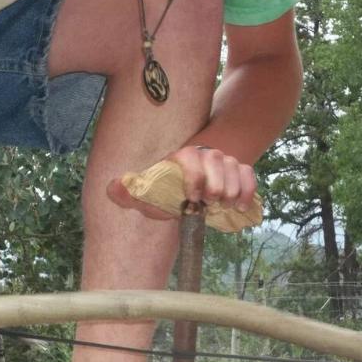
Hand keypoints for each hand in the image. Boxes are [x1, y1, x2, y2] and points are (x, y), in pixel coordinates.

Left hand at [107, 146, 257, 219]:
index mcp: (183, 156)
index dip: (195, 179)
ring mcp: (226, 161)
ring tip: (221, 206)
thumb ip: (131, 192)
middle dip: (215, 189)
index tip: (193, 199)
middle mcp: (206, 154)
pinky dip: (247, 192)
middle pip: (218, 164)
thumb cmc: (169, 191)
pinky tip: (239, 207)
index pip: (192, 159)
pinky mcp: (241, 170)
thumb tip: (112, 188)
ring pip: (235, 171)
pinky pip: (249, 176)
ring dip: (230, 193)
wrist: (194, 185)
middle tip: (207, 204)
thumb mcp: (149, 193)